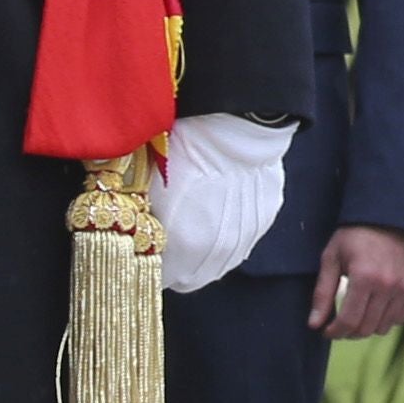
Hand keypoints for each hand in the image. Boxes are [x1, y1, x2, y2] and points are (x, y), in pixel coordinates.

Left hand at [156, 111, 291, 285]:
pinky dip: (229, 232)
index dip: (150, 264)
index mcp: (183, 247)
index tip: (145, 250)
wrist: (231, 122)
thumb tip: (139, 240)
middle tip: (167, 243)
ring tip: (194, 228)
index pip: (160, 279)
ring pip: (219, 264)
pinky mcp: (264, 218)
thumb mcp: (147, 189)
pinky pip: (242, 240)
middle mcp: (217, 252)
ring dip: (204, 255)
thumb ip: (146, 226)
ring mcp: (245, 237)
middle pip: (191, 280)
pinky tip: (220, 209)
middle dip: (177, 266)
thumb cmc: (181, 150)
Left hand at [315, 221, 403, 337]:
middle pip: (365, 328)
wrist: (391, 215)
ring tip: (356, 315)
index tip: (326, 330)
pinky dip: (385, 319)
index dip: (333, 332)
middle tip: (339, 324)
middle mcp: (388, 285)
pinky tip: (374, 307)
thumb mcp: (332, 257)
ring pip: (382, 327)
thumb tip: (314, 325)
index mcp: (364, 277)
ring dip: (366, 327)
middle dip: (348, 332)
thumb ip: (322, 293)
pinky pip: (399, 318)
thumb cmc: (355, 235)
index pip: (348, 321)